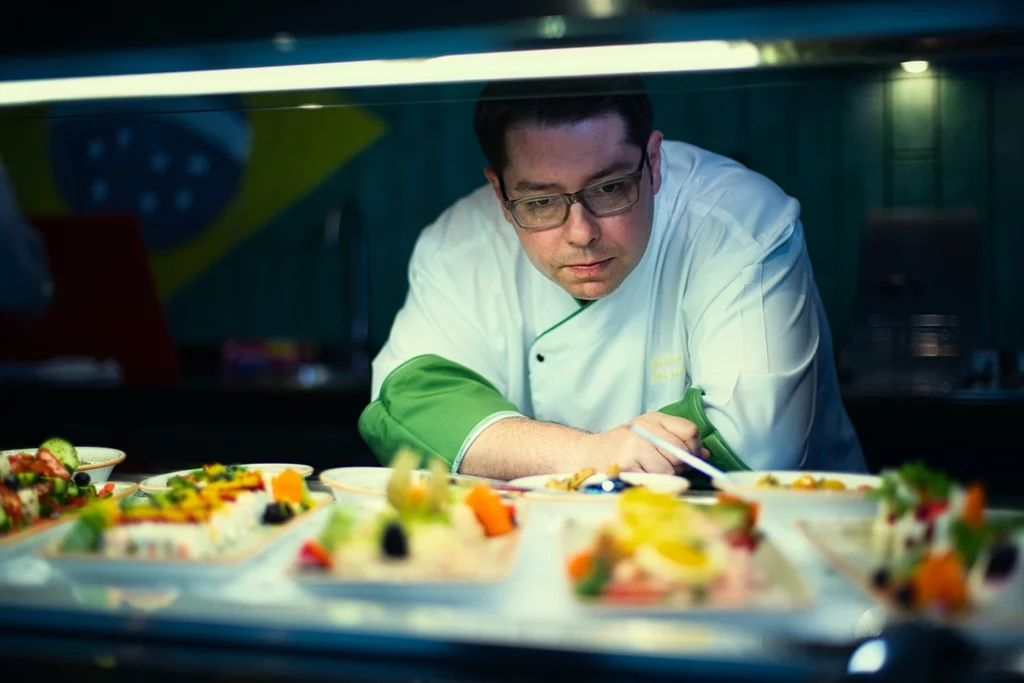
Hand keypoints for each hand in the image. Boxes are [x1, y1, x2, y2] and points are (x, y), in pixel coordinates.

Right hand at [583, 412, 710, 474]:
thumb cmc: (621, 448)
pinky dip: (651, 482)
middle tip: (667, 469)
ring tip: (649, 472)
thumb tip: (706, 454)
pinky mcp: (628, 462)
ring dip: (664, 476)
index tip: (689, 459)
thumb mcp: (649, 437)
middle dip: (680, 466)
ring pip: (669, 468)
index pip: (689, 431)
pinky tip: (639, 476)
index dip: (694, 449)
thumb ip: (676, 443)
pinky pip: (654, 478)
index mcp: (654, 418)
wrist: (586, 454)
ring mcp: (636, 444)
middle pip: (681, 451)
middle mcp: (645, 427)